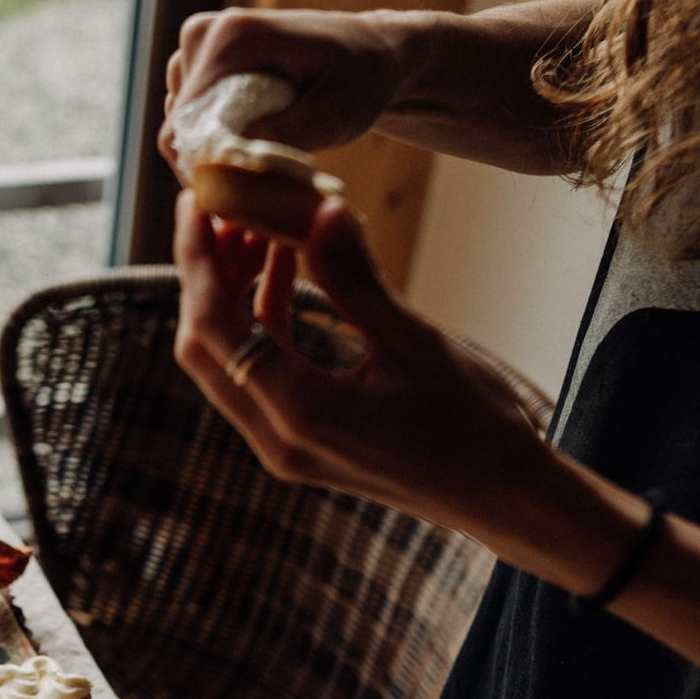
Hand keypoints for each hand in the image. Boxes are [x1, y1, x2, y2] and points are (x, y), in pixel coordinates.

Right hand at [160, 9, 409, 167]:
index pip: (183, 126)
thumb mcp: (332, 118)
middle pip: (178, 126)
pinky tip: (258, 132)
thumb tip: (221, 169)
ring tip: (269, 145)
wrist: (373, 54)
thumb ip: (276, 142)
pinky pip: (190, 113)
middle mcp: (205, 33)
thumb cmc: (361, 81)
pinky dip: (217, 132)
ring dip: (216, 146)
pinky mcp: (203, 57)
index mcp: (232, 38)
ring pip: (182, 122)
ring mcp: (200, 43)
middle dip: (213, 159)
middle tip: (266, 170)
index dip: (204, 171)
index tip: (244, 194)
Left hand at [169, 191, 617, 587]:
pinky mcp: (299, 443)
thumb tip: (319, 208)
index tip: (196, 201)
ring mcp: (284, 447)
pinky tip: (284, 270)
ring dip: (230, 296)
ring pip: (226, 362)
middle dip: (205, 273)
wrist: (503, 497)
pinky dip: (261, 322)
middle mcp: (277, 439)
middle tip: (222, 208)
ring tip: (256, 228)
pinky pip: (258, 375)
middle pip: (204, 347)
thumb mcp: (413, 341)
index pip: (216, 327)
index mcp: (302, 412)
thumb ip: (356, 277)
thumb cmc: (473, 423)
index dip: (196, 259)